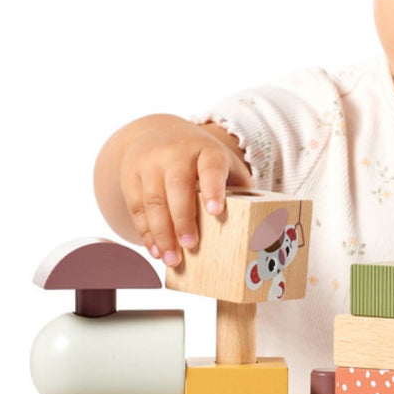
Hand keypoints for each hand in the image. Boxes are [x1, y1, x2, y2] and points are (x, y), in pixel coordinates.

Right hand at [117, 117, 249, 265]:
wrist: (160, 134)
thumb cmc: (202, 159)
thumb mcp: (224, 163)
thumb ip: (239, 188)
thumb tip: (262, 224)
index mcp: (206, 150)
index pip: (211, 167)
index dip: (213, 188)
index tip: (216, 211)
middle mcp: (176, 154)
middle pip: (178, 186)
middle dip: (183, 218)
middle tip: (191, 245)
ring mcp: (150, 164)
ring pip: (153, 200)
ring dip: (162, 233)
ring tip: (172, 259)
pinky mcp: (131, 177)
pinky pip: (137, 207)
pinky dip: (146, 232)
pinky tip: (156, 250)